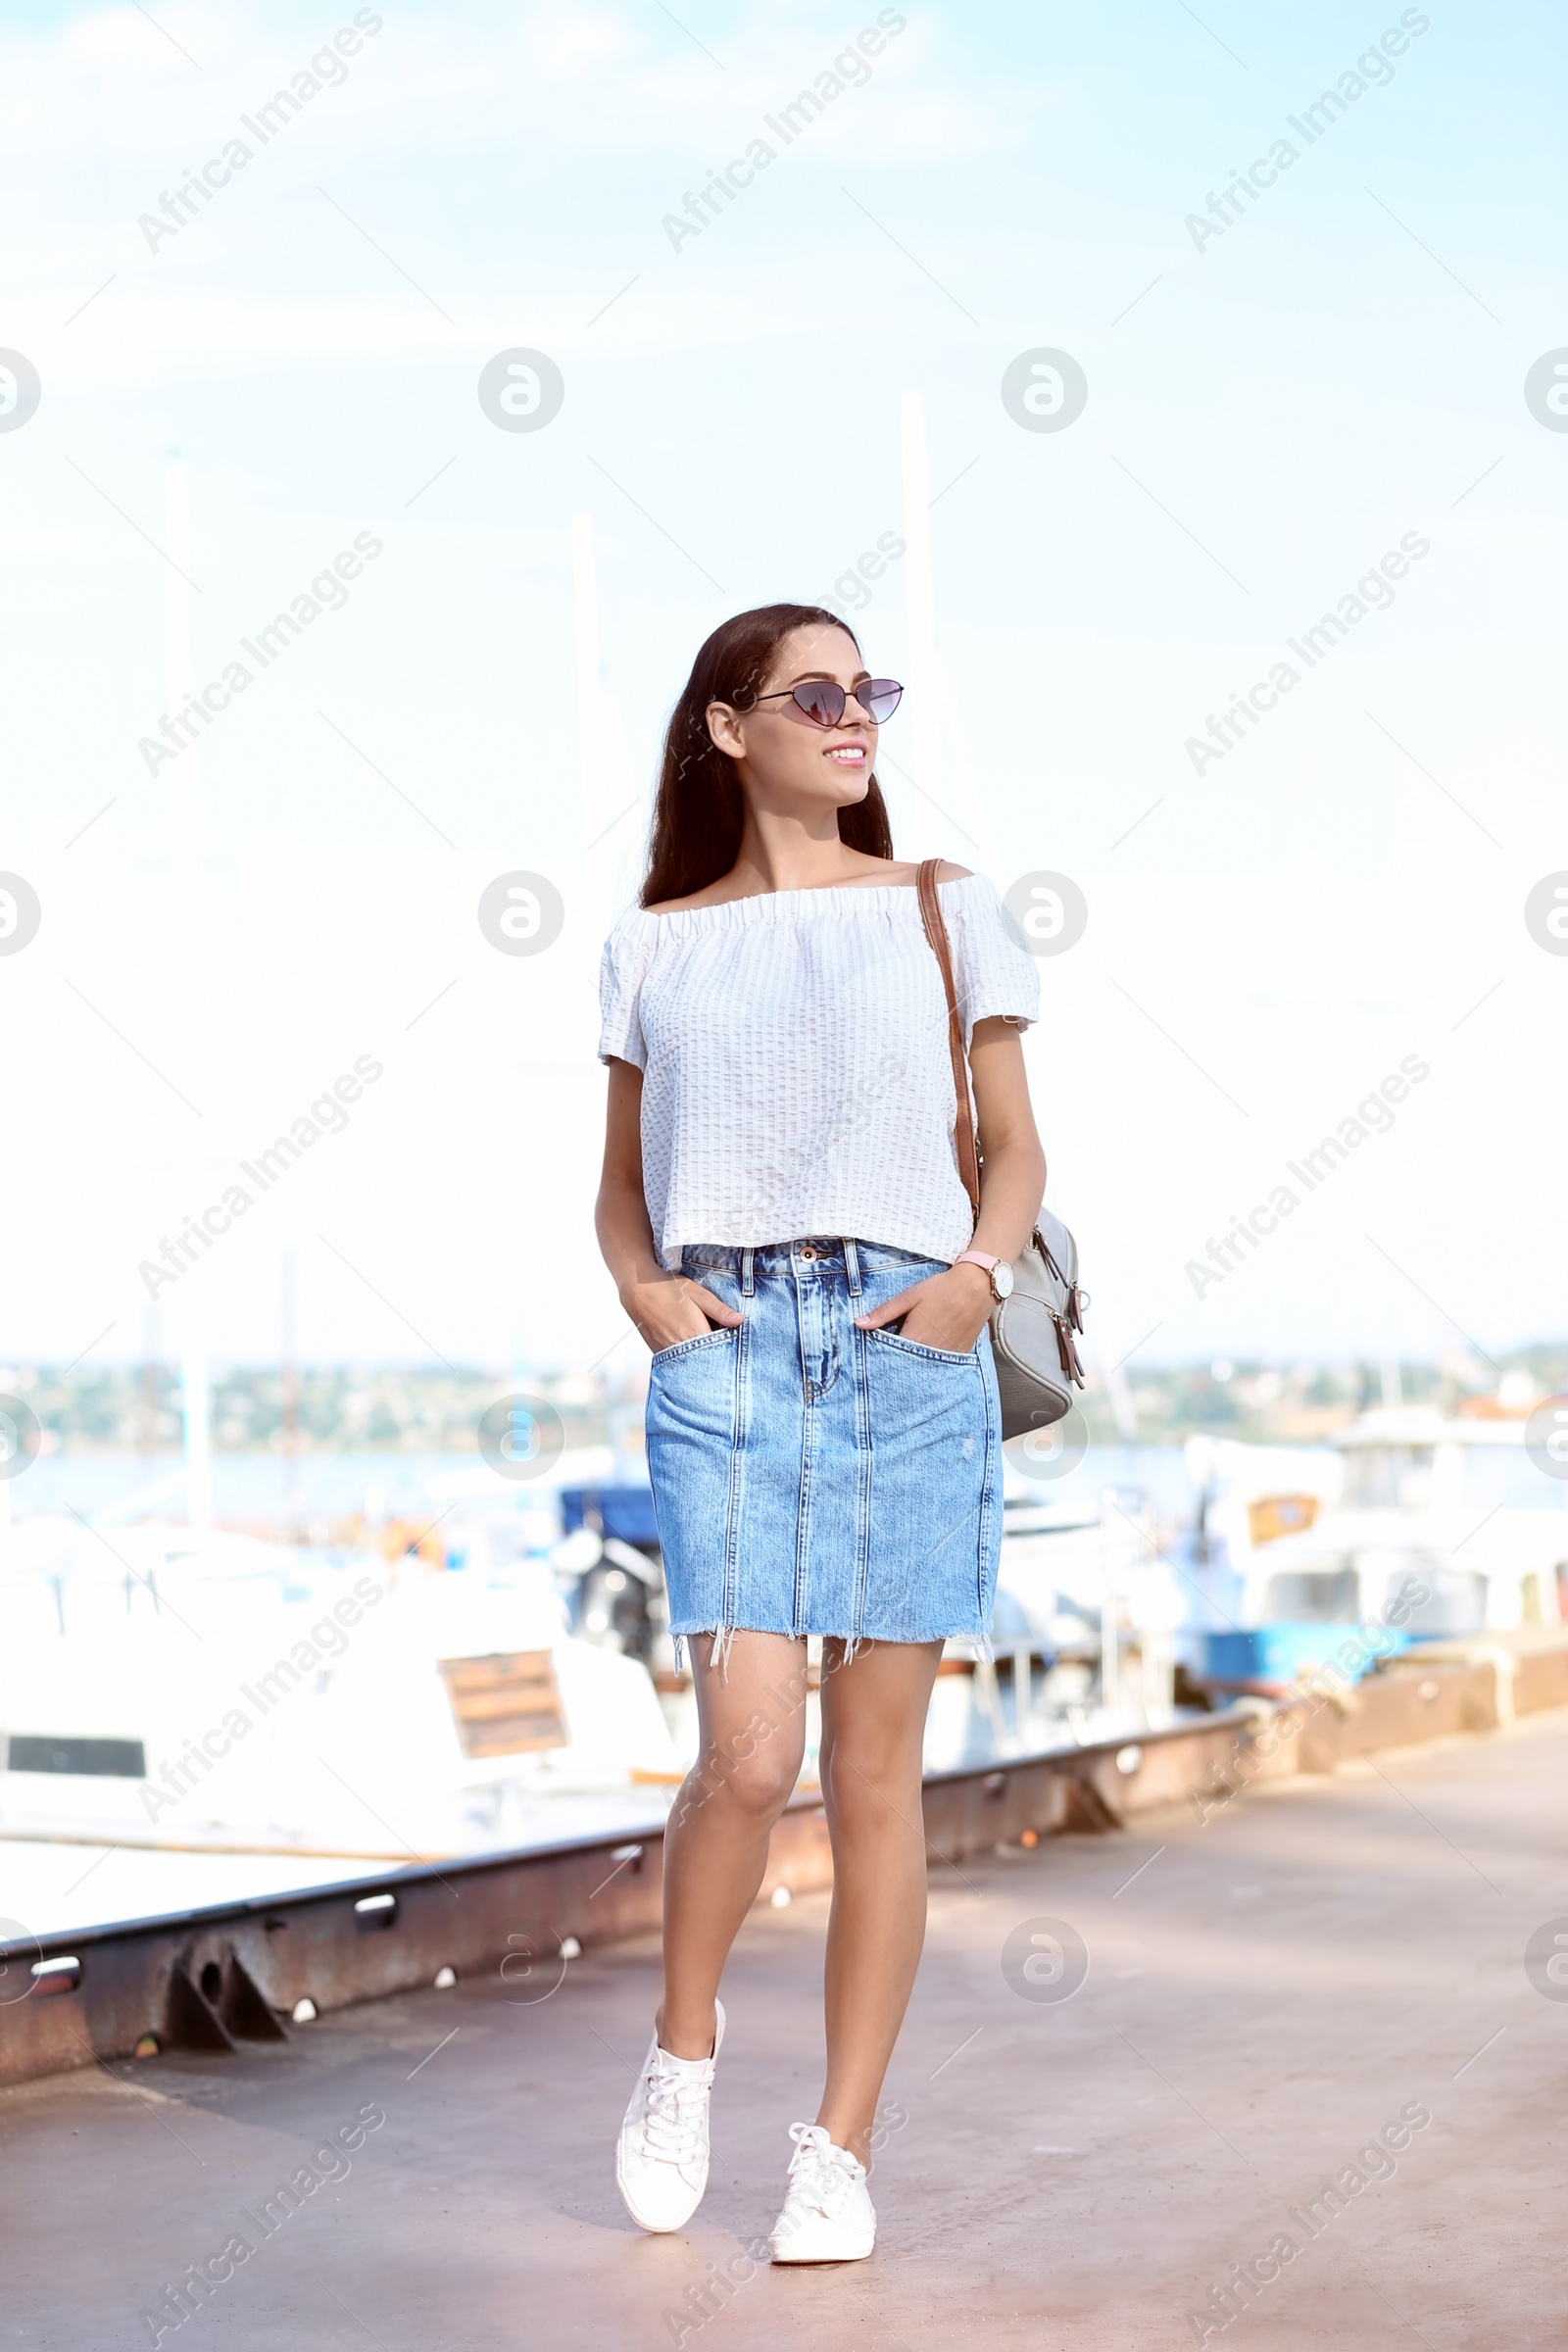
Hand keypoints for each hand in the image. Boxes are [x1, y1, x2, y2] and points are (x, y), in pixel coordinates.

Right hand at [622, 1272, 743, 1354]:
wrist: (638, 1290)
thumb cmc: (670, 1289)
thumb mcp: (698, 1294)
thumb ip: (719, 1310)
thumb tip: (741, 1320)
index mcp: (694, 1334)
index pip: (719, 1351)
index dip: (729, 1348)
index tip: (736, 1345)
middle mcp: (680, 1348)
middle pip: (706, 1360)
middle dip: (716, 1356)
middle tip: (724, 1347)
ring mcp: (667, 1353)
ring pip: (691, 1362)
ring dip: (701, 1357)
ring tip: (707, 1346)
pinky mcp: (659, 1353)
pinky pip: (678, 1361)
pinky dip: (687, 1357)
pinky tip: (690, 1346)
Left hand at [854, 1262, 992, 1352]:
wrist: (977, 1287)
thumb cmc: (942, 1289)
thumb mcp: (909, 1297)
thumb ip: (884, 1312)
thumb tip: (859, 1324)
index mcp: (914, 1337)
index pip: (890, 1356)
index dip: (881, 1357)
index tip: (874, 1358)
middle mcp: (930, 1351)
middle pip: (907, 1364)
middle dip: (897, 1363)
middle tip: (890, 1360)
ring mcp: (946, 1355)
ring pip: (924, 1366)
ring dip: (915, 1364)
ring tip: (910, 1357)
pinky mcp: (958, 1353)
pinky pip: (941, 1364)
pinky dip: (932, 1362)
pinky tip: (927, 1354)